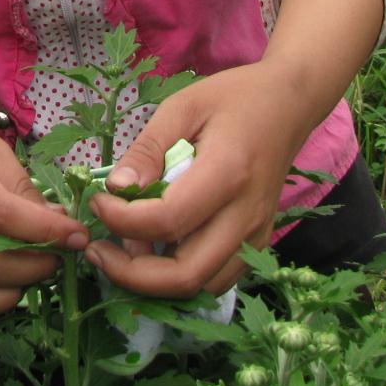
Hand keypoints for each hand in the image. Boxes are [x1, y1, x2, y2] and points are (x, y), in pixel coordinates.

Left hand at [83, 63, 311, 298]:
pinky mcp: (257, 243)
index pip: (168, 220)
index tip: (97, 202)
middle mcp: (246, 214)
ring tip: (121, 250)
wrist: (288, 105)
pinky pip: (215, 279)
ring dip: (154, 282)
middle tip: (98, 250)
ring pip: (201, 286)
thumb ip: (147, 150)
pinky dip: (179, 277)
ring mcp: (256, 235)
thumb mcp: (182, 108)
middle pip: (186, 275)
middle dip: (131, 273)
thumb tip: (114, 189)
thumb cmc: (233, 99)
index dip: (122, 221)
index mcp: (227, 173)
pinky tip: (154, 251)